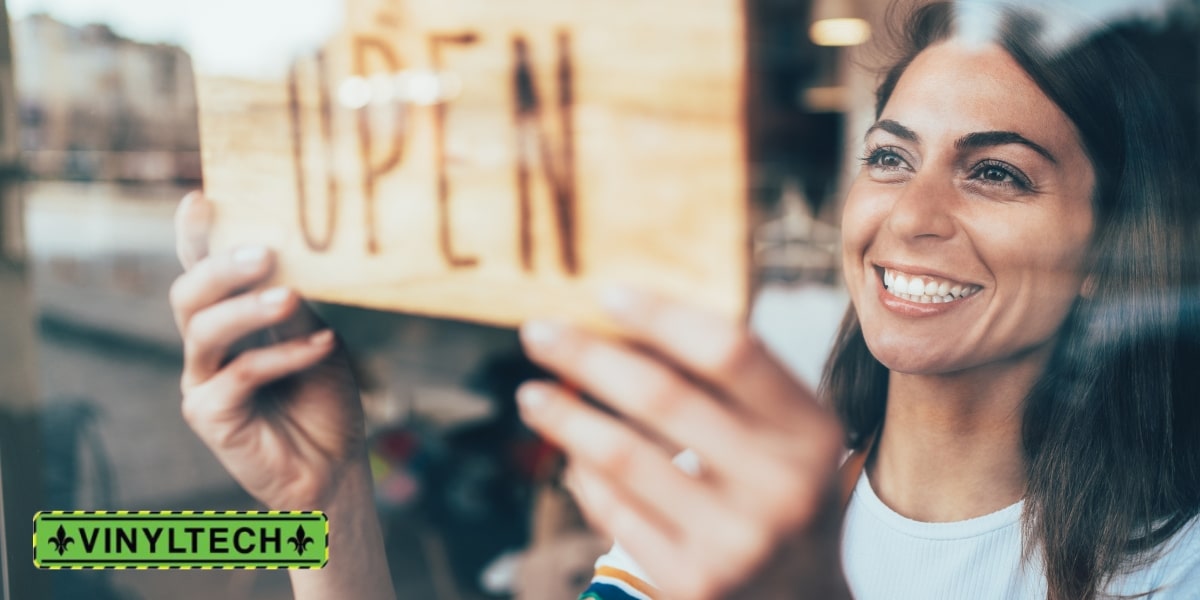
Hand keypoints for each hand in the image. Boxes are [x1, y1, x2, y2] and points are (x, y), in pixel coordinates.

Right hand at [171, 192, 394, 599]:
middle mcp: (206, 346)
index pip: (203, 270)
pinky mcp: (208, 416)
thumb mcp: (318, 338)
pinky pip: (238, 376)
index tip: (202, 198)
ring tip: (290, 296)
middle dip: (221, 267)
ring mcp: (202, 381)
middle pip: (189, 294)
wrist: (336, 466)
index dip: (195, 236)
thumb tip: (289, 254)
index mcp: (229, 320)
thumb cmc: (323, 398)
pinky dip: (282, 357)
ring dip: (248, 308)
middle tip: (265, 251)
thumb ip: (296, 303)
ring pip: (204, 330)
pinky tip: (323, 347)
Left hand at [516, 289, 849, 599]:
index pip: (731, 351)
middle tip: (538, 333)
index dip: (663, 316)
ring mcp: (736, 541)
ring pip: (623, 457)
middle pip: (663, 397)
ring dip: (565, 417)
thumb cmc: (778, 491)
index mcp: (810, 431)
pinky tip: (569, 453)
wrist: (801, 599)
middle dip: (588, 357)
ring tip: (531, 394)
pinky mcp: (693, 581)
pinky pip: (614, 510)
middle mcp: (782, 486)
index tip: (605, 294)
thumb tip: (624, 323)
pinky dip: (583, 474)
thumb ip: (728, 381)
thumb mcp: (786, 433)